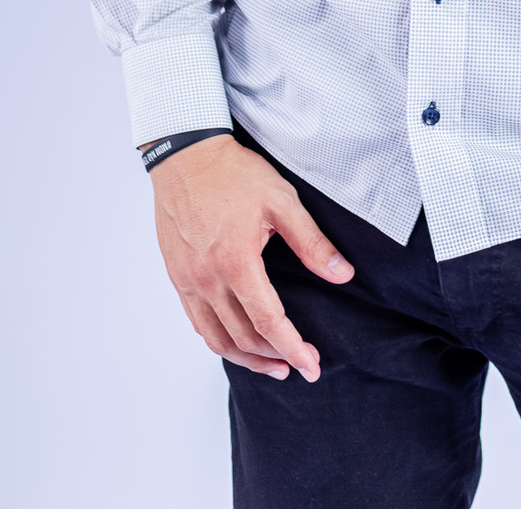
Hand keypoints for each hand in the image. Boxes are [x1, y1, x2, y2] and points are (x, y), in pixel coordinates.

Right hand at [145, 134, 353, 379]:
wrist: (185, 156)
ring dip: (246, 358)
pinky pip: (197, 322)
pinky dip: (219, 340)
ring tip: (273, 364)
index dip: (293, 348)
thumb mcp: (282, 201)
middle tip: (301, 364)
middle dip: (275, 357)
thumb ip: (312, 242)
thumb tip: (343, 274)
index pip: (269, 322)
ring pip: (216, 339)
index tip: (312, 365)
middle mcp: (207, 280)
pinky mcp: (177, 276)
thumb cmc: (234, 174)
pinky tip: (237, 340)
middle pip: (242, 338)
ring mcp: (187, 281)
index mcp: (236, 263)